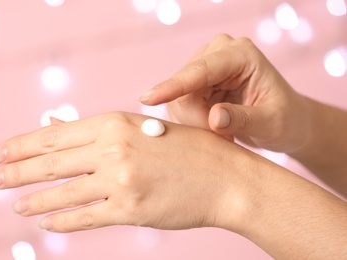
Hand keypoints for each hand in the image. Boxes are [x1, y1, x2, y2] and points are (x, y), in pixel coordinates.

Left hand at [0, 112, 251, 232]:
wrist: (227, 178)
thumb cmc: (188, 150)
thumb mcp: (142, 128)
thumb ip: (98, 130)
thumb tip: (56, 126)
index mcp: (116, 123)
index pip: (56, 134)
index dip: (24, 144)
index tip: (1, 153)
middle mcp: (114, 150)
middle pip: (52, 162)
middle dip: (18, 172)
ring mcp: (121, 181)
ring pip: (64, 192)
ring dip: (34, 200)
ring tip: (16, 204)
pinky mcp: (131, 211)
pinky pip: (85, 217)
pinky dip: (62, 221)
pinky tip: (46, 223)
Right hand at [139, 34, 310, 153]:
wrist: (287, 121)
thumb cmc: (285, 119)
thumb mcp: (271, 123)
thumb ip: (243, 119)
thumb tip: (213, 119)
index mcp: (240, 55)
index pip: (200, 71)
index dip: (173, 86)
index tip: (148, 99)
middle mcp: (219, 54)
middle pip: (184, 89)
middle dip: (195, 120)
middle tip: (222, 141)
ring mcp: (206, 67)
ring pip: (178, 99)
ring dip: (194, 124)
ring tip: (224, 136)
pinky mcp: (198, 82)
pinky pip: (179, 105)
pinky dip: (192, 123)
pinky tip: (213, 129)